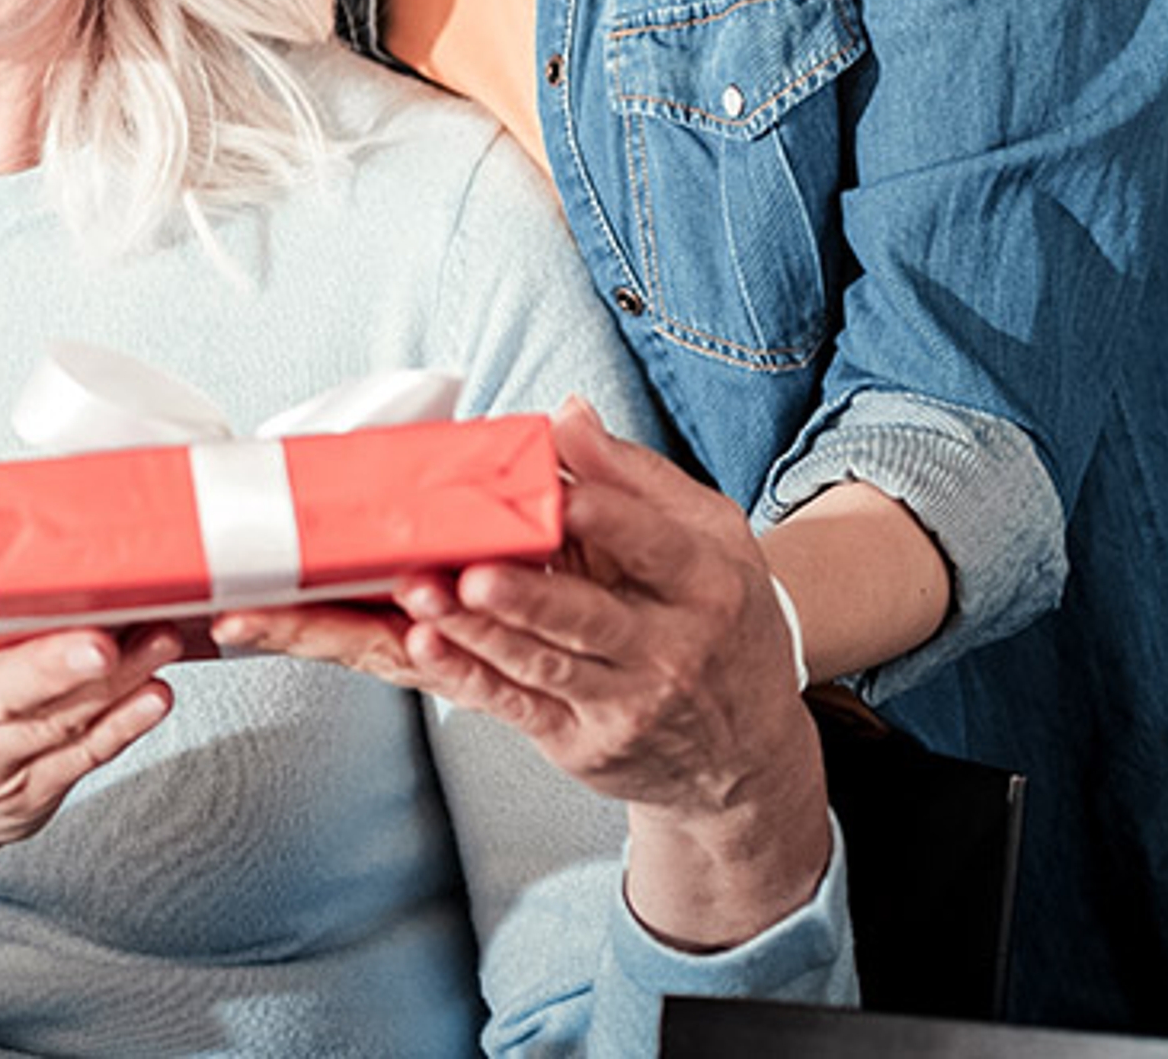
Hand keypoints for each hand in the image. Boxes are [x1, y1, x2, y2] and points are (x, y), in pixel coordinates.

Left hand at [212, 395, 809, 812]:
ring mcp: (626, 701)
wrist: (745, 753)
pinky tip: (430, 646)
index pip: (656, 546)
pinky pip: (519, 707)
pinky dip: (471, 677)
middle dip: (528, 596)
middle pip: (590, 616)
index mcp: (706, 582)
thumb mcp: (709, 539)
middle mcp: (670, 649)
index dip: (609, 520)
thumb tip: (567, 413)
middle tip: (473, 570)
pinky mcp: (583, 740)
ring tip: (423, 596)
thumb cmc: (720, 620)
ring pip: (543, 664)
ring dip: (477, 631)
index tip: (559, 496)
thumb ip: (633, 476)